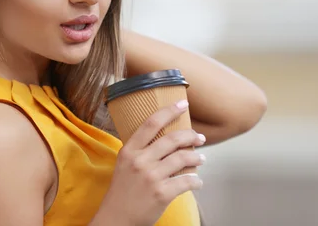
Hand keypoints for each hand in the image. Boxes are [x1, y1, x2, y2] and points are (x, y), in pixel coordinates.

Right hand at [92, 100, 205, 225]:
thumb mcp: (124, 164)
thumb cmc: (122, 191)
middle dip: (191, 136)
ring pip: (183, 159)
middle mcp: (140, 161)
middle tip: (200, 137)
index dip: (169, 111)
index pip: (151, 123)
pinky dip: (196, 181)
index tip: (182, 103)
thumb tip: (166, 139)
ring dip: (197, 157)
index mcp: (129, 151)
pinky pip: (187, 181)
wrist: (116, 219)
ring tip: (201, 158)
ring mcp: (151, 177)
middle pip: (172, 139)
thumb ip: (140, 150)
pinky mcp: (161, 194)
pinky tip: (197, 181)